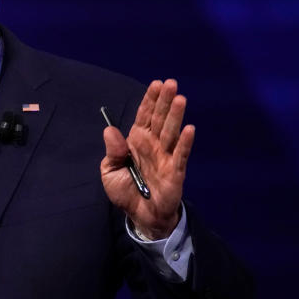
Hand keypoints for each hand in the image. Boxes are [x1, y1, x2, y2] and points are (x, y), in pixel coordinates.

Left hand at [100, 79, 194, 239]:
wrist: (140, 215)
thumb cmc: (125, 191)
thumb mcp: (110, 171)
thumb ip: (113, 151)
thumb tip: (110, 130)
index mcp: (137, 141)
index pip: (144, 116)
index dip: (150, 100)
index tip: (156, 83)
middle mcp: (153, 145)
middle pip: (159, 119)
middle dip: (164, 101)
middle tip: (171, 82)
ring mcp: (165, 157)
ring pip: (171, 132)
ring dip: (175, 116)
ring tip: (180, 98)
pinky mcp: (174, 172)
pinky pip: (180, 155)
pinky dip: (184, 142)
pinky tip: (189, 129)